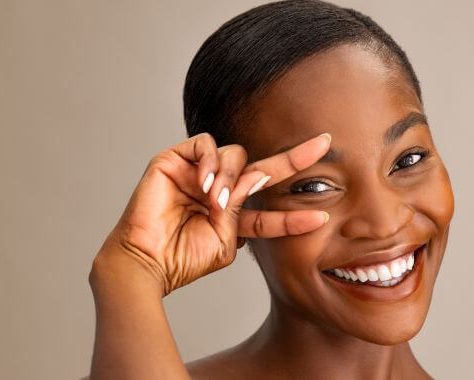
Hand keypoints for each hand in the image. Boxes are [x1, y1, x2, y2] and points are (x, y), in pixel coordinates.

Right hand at [94, 132, 331, 294]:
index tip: (324, 214)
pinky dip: (210, 161)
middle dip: (293, 158)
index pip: (267, 207)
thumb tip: (258, 183)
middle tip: (324, 145)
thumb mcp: (227, 241)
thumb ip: (246, 216)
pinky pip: (205, 145)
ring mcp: (196, 173)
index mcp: (229, 213)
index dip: (293, 212)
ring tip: (215, 202)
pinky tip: (204, 184)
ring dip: (230, 178)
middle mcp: (216, 189)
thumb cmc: (182, 258)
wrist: (149, 261)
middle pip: (261, 169)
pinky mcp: (174, 160)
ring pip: (234, 156)